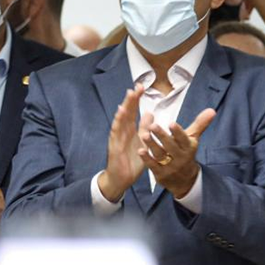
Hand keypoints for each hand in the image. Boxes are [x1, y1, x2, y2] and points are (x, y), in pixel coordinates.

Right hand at [98, 86, 147, 203]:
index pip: (133, 112)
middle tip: (137, 86)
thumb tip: (150, 113)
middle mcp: (123, 131)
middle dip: (132, 99)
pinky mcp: (114, 145)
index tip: (142, 87)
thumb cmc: (132, 161)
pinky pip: (116, 132)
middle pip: (127, 112)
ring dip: (125, 107)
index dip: (137, 100)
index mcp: (130, 130)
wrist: (122, 178)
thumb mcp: (143, 142)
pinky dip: (118, 121)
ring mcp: (117, 137)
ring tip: (130, 95)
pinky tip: (120, 113)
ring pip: (121, 119)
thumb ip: (146, 128)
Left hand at [139, 108, 216, 199]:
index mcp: (189, 147)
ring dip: (152, 145)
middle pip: (171, 146)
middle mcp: (181, 158)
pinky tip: (140, 150)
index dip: (178, 132)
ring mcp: (170, 167)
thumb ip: (200, 124)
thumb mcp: (193, 139)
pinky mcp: (161, 175)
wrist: (186, 180)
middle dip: (162, 136)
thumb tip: (212, 110)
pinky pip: (153, 166)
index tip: (171, 123)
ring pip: (161, 155)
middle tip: (153, 126)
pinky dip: (147, 159)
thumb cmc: (186, 153)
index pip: (184, 139)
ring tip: (144, 135)